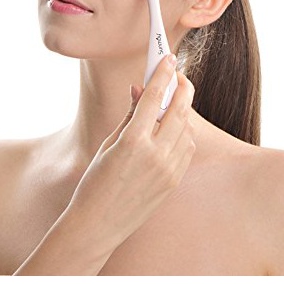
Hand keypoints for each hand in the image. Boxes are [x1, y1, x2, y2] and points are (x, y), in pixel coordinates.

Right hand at [67, 54, 195, 251]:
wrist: (98, 225)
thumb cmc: (95, 183)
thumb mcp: (109, 143)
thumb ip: (130, 115)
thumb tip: (141, 90)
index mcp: (133, 141)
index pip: (155, 97)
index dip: (162, 74)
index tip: (167, 57)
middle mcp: (156, 154)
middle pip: (180, 109)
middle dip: (181, 87)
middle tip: (177, 74)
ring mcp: (169, 169)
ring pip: (188, 128)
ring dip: (182, 110)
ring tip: (170, 102)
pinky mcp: (174, 180)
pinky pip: (187, 148)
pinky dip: (184, 132)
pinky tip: (171, 128)